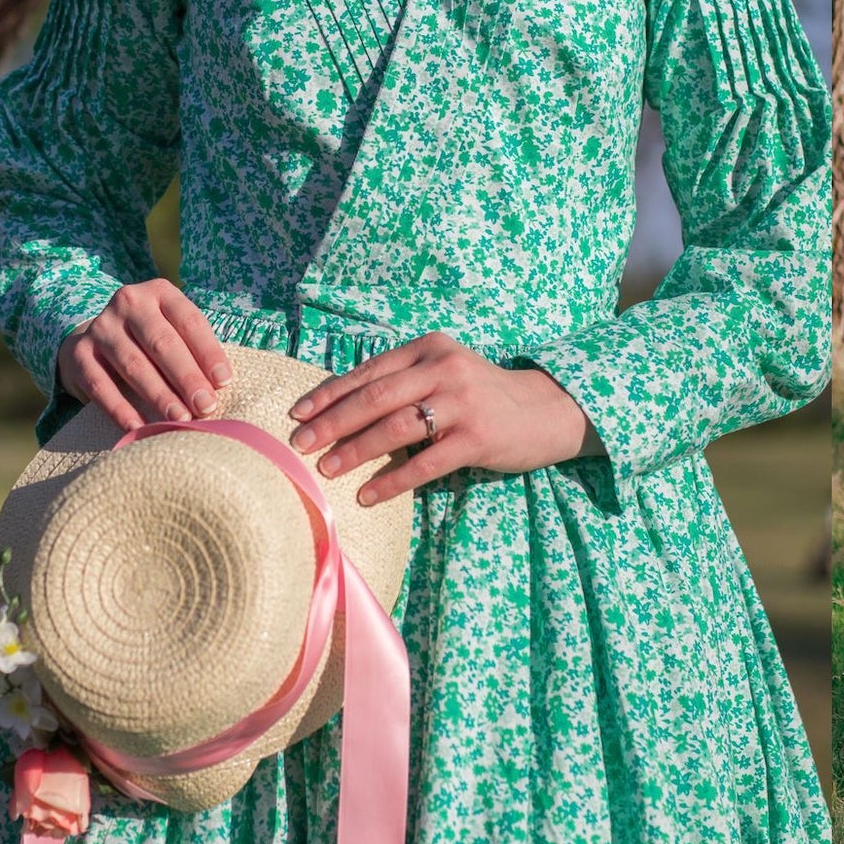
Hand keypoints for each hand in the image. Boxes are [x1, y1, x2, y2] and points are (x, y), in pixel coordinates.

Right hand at [55, 278, 232, 430]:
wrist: (95, 337)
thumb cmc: (150, 337)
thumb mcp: (172, 328)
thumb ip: (193, 348)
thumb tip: (218, 386)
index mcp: (160, 292)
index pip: (189, 321)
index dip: (208, 353)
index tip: (224, 382)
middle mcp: (128, 304)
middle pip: (162, 343)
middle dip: (187, 378)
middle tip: (206, 405)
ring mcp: (101, 328)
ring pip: (134, 365)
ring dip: (160, 395)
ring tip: (181, 418)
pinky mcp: (79, 354)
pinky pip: (101, 385)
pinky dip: (121, 409)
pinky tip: (139, 427)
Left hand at [283, 331, 608, 506]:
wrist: (546, 411)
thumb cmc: (483, 396)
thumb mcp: (445, 373)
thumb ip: (404, 381)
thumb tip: (339, 409)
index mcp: (430, 349)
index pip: (369, 371)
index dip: (329, 394)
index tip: (297, 414)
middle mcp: (445, 369)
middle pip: (376, 397)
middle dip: (333, 423)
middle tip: (300, 445)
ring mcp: (463, 403)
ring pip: (396, 427)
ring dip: (356, 451)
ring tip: (326, 470)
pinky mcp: (477, 438)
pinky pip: (425, 463)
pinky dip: (392, 481)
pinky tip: (368, 494)